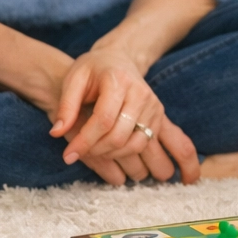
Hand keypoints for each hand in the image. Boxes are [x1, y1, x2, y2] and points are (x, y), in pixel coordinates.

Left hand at [49, 46, 200, 183]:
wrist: (119, 58)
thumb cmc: (93, 69)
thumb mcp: (74, 78)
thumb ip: (65, 105)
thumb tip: (58, 133)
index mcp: (119, 81)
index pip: (103, 120)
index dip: (84, 141)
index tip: (67, 155)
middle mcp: (142, 95)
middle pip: (120, 136)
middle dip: (97, 151)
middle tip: (77, 154)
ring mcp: (154, 107)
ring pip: (137, 144)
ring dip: (116, 158)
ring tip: (98, 155)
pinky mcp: (160, 118)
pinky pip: (166, 143)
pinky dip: (166, 161)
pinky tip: (179, 179)